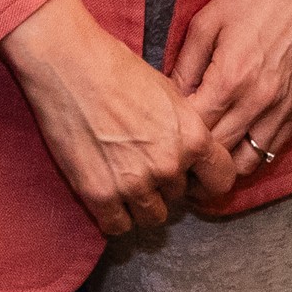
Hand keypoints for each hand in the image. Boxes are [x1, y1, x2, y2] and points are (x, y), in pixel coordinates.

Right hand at [2, 0, 216, 238]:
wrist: (70, 65)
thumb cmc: (118, 70)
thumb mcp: (170, 93)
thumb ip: (185, 129)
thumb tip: (191, 152)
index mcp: (193, 137)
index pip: (221, 181)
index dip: (207, 182)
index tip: (193, 180)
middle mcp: (169, 165)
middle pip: (179, 198)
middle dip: (164, 186)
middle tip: (142, 165)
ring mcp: (134, 183)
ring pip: (152, 218)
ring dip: (141, 204)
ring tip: (124, 180)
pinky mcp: (100, 194)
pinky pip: (118, 226)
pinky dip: (114, 216)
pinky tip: (107, 195)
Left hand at [168, 0, 291, 207]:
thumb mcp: (208, 21)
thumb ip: (186, 65)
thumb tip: (170, 99)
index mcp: (230, 77)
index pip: (193, 130)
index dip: (172, 140)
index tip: (156, 143)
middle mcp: (259, 100)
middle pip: (218, 153)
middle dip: (192, 161)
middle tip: (171, 162)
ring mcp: (284, 107)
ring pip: (247, 162)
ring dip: (222, 168)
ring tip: (201, 165)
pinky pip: (272, 149)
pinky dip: (251, 156)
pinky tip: (233, 149)